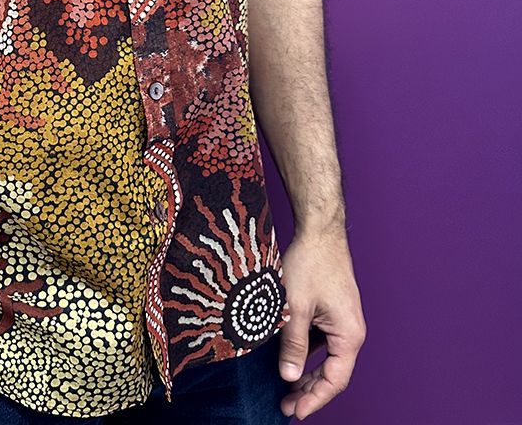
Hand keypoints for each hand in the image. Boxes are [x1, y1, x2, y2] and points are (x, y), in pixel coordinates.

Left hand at [277, 229, 366, 419]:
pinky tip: (288, 359)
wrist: (319, 230)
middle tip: (285, 405)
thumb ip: (292, 343)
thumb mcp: (295, 306)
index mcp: (349, 335)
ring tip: (285, 388)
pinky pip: (321, 341)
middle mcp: (350, 331)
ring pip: (325, 357)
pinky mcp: (332, 311)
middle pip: (331, 372)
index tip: (295, 412)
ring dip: (306, 373)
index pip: (334, 380)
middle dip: (308, 390)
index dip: (314, 399)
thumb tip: (289, 378)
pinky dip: (306, 353)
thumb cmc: (310, 263)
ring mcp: (342, 320)